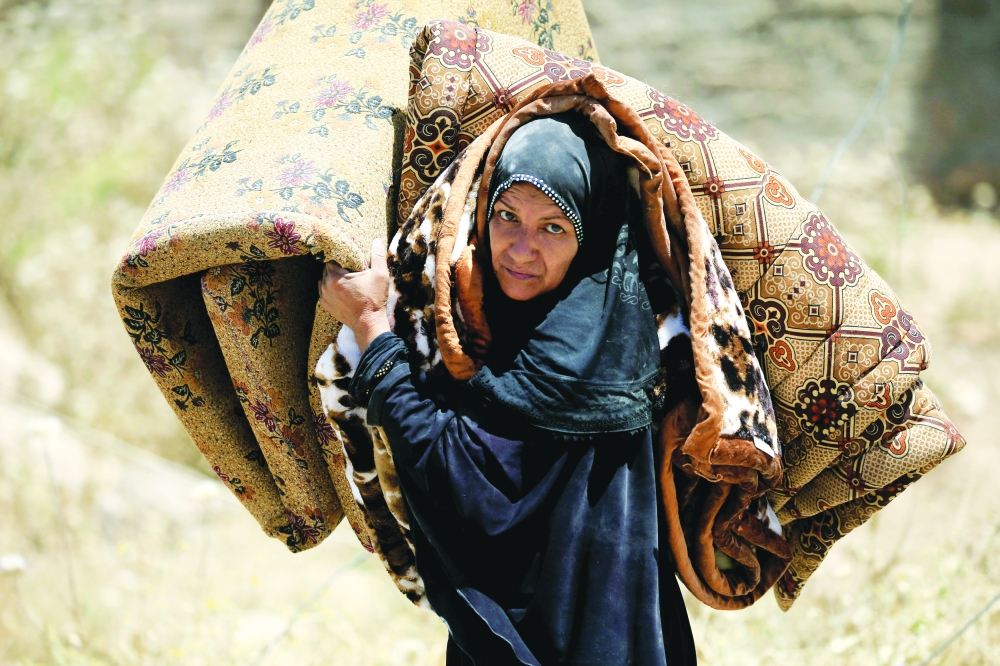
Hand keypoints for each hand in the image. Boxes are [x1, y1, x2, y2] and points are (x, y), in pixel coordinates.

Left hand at [319, 238, 390, 352]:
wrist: (368, 323)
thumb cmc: (373, 299)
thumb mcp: (379, 275)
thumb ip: (377, 256)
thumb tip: (378, 240)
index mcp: (335, 277)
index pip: (331, 260)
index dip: (340, 260)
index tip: (349, 263)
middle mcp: (325, 286)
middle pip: (327, 271)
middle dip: (337, 270)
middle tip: (350, 273)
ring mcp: (324, 297)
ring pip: (324, 282)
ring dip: (332, 280)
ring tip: (346, 282)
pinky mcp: (326, 306)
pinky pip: (324, 293)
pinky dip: (331, 291)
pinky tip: (343, 292)